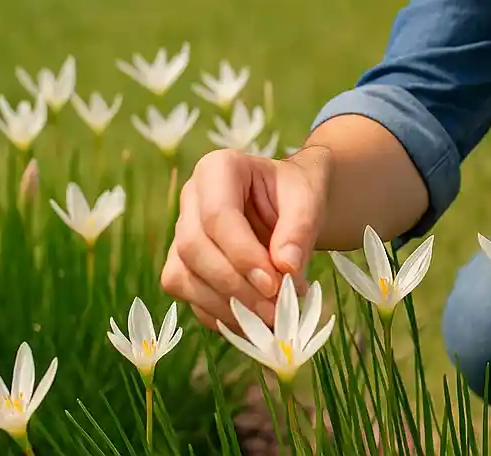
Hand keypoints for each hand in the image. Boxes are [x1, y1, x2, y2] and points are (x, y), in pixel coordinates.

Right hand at [160, 145, 330, 329]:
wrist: (291, 202)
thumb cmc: (298, 193)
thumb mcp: (309, 199)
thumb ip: (299, 229)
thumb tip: (286, 269)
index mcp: (218, 168)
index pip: (218, 216)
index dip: (243, 255)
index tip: (275, 284)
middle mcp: (191, 198)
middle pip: (193, 248)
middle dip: (234, 285)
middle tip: (274, 308)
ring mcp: (181, 232)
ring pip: (182, 276)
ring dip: (225, 305)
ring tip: (270, 317)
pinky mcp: (183, 264)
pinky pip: (189, 296)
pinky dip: (220, 315)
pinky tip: (253, 321)